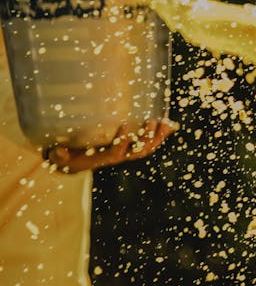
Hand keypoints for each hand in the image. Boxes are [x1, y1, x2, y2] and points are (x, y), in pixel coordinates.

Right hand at [44, 119, 175, 173]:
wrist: (76, 164)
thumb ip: (59, 155)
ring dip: (159, 136)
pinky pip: (149, 143)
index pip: (116, 152)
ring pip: (147, 148)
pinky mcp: (131, 147)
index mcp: (104, 158)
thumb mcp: (61, 157)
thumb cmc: (69, 158)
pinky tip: (168, 123)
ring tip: (167, 123)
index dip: (122, 141)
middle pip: (138, 151)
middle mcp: (119, 157)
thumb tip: (58, 151)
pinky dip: (159, 134)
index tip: (125, 124)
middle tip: (153, 121)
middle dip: (148, 138)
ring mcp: (127, 153)